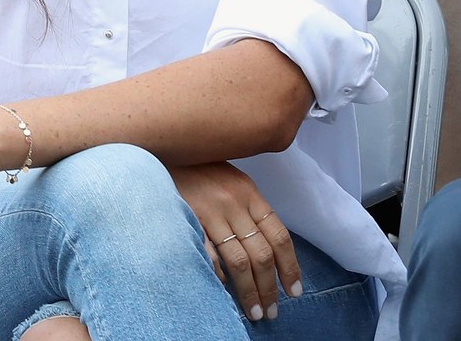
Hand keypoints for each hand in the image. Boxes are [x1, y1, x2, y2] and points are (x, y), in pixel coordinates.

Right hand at [168, 162, 300, 322]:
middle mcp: (236, 204)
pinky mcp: (189, 218)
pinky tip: (223, 292)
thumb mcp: (233, 183)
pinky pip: (207, 253)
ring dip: (249, 291)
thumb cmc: (201, 170)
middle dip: (270, 287)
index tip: (294, 291)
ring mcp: (212, 212)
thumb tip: (265, 248)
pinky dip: (218, 274)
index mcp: (251, 195)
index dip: (290, 266)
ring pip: (239, 260)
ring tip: (254, 312)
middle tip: (271, 312)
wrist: (166, 148)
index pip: (279, 236)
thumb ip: (249, 211)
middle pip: (262, 254)